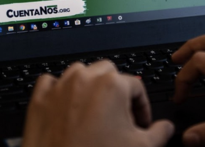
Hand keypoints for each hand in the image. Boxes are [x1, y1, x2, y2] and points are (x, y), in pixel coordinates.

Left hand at [22, 60, 173, 146]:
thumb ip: (160, 133)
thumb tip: (165, 128)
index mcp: (113, 85)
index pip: (137, 86)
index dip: (142, 108)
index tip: (140, 123)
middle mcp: (86, 79)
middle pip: (109, 72)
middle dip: (116, 92)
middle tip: (119, 117)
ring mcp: (60, 87)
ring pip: (81, 72)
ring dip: (90, 86)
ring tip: (94, 112)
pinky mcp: (39, 99)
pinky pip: (51, 82)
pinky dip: (59, 90)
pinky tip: (67, 107)